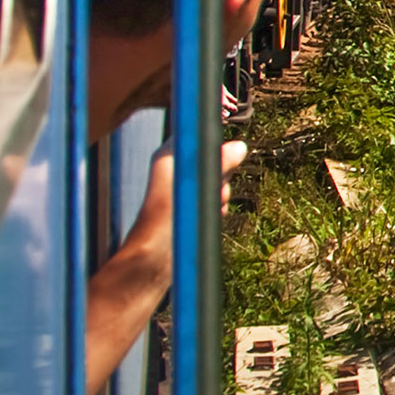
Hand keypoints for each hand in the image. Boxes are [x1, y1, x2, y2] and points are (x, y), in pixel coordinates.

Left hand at [126, 138, 248, 257]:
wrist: (155, 261)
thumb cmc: (165, 225)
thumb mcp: (194, 188)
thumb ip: (216, 164)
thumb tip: (239, 146)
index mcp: (169, 156)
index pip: (199, 133)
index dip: (215, 143)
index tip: (224, 157)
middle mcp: (176, 168)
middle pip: (215, 156)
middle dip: (221, 174)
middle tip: (210, 190)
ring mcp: (185, 187)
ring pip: (219, 179)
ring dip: (220, 194)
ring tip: (206, 210)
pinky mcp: (191, 204)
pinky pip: (216, 197)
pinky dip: (217, 207)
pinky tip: (207, 218)